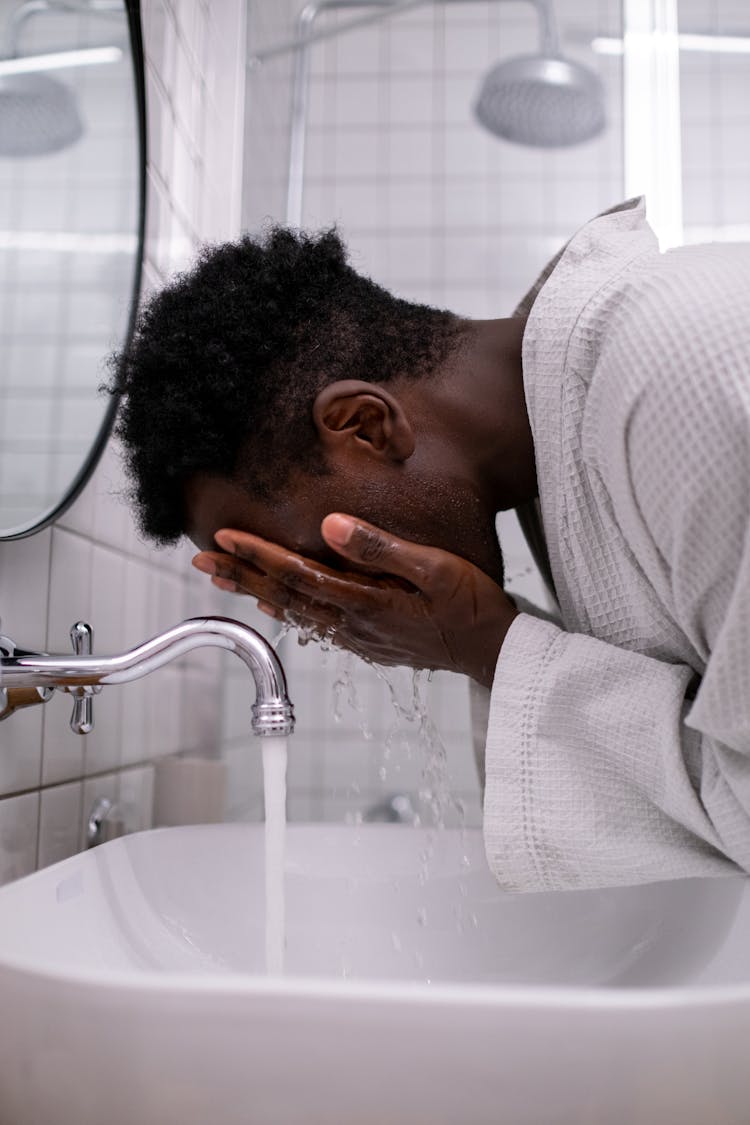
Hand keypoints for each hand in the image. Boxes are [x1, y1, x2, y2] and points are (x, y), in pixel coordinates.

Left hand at [192, 514, 518, 687]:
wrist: (495, 652)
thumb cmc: (472, 606)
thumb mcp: (436, 568)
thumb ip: (381, 547)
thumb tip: (329, 525)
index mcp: (366, 602)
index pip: (298, 574)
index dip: (257, 554)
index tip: (222, 539)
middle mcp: (354, 624)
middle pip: (285, 596)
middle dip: (240, 575)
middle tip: (199, 561)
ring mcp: (360, 637)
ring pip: (296, 611)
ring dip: (256, 592)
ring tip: (224, 579)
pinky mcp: (370, 643)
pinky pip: (316, 624)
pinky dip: (288, 609)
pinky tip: (277, 603)